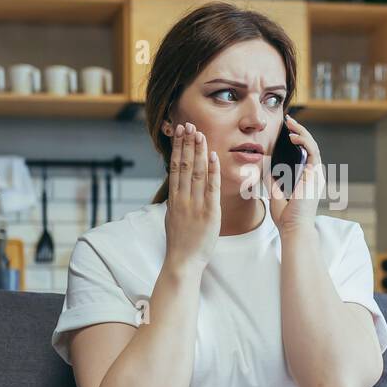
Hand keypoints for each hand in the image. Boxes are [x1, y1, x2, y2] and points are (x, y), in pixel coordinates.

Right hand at [163, 122, 219, 269]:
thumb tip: (176, 186)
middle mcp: (183, 199)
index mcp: (174, 199)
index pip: (175, 167)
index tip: (179, 132)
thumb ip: (176, 200)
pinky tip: (213, 156)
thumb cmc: (180, 242)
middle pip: (185, 165)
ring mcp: (195, 205)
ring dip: (199, 151)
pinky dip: (212, 171)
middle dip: (187, 143)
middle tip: (189, 125)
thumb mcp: (172, 217)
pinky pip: (211, 188)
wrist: (183, 261)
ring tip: (200, 134)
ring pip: (197, 172)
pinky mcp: (209, 213)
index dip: (178, 148)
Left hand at [270, 114, 323, 237]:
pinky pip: (313, 152)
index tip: (285, 131)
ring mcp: (316, 174)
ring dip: (302, 133)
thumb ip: (272, 178)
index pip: (303, 154)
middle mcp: (313, 175)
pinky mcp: (315, 174)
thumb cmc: (286, 216)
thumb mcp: (275, 192)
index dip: (296, 140)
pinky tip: (293, 136)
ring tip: (291, 124)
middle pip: (309, 147)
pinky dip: (304, 141)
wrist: (293, 228)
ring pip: (312, 146)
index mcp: (306, 179)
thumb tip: (264, 163)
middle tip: (288, 121)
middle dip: (299, 132)